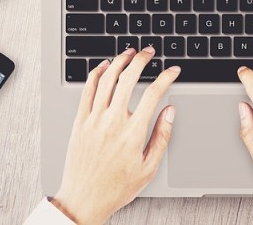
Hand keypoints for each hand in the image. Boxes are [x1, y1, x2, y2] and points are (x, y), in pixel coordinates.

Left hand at [51, 47, 180, 224]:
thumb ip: (162, 137)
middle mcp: (112, 122)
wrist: (84, 199)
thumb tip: (170, 111)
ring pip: (106, 78)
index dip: (166, 77)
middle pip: (128, 78)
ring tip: (129, 53)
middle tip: (149, 52)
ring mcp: (93, 119)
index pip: (153, 94)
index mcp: (132, 133)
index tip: (172, 71)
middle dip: (142, 60)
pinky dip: (96, 73)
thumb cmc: (116, 187)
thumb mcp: (148, 168)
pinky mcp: (80, 121)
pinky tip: (104, 66)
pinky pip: (87, 89)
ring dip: (119, 60)